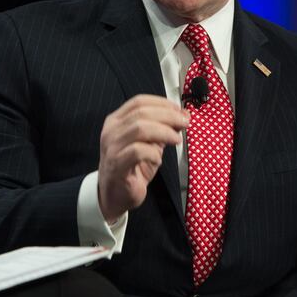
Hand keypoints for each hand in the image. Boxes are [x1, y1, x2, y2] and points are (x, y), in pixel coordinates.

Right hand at [98, 94, 187, 221]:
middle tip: (185, 123)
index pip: (139, 102)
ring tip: (176, 140)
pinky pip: (138, 151)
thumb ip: (160, 130)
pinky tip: (158, 160)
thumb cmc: (131, 168)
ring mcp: (112, 147)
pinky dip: (154, 153)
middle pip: (141, 113)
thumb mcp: (148, 144)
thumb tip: (181, 117)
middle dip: (168, 116)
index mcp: (116, 121)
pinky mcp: (117, 164)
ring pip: (140, 129)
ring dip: (164, 132)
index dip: (162, 103)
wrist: (114, 195)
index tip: (180, 110)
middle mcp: (111, 131)